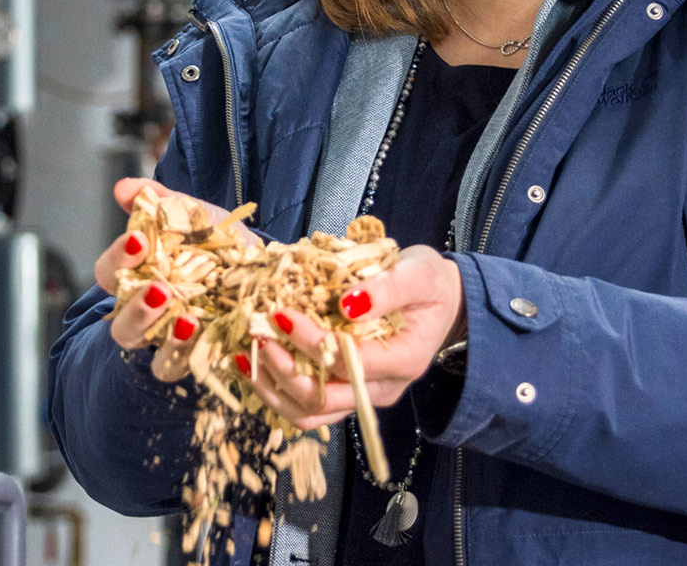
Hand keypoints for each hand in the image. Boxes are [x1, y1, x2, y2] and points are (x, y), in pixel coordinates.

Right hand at [94, 177, 257, 382]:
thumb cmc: (219, 245)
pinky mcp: (190, 357)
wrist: (263, 274)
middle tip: (159, 289)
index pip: (109, 271)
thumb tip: (125, 188)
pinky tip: (206, 335)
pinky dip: (187, 353)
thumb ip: (163, 202)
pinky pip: (176, 366)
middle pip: (119, 320)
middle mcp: (144, 311)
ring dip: (162, 336)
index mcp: (137, 275)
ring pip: (147, 350)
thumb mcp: (197, 217)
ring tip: (187, 319)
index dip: (118, 257)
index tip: (139, 241)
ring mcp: (165, 338)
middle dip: (135, 306)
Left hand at [244, 245, 465, 430]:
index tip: (281, 312)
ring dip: (272, 390)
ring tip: (244, 358)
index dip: (310, 342)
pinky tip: (255, 367)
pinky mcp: (348, 395)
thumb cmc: (431, 285)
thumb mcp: (419, 273)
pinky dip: (277, 392)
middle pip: (324, 399)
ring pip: (311, 414)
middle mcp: (383, 390)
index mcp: (404, 360)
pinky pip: (309, 408)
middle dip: (282, 370)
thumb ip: (388, 288)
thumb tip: (348, 304)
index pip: (347, 362)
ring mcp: (365, 397)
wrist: (443, 305)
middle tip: (257, 336)